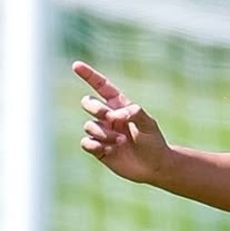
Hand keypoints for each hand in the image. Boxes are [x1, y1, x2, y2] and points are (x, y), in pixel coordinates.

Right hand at [74, 61, 169, 183]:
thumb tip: (113, 116)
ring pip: (88, 125)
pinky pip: (85, 142)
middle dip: (95, 108)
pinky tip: (110, 150)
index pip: (102, 87)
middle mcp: (108, 118)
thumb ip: (134, 113)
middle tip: (111, 120)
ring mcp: (102, 132)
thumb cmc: (153, 142)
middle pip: (88, 103)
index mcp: (120, 106)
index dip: (89, 75)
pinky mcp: (97, 148)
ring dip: (104, 133)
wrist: (154, 165)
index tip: (76, 65)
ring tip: (121, 142)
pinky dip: (95, 145)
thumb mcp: (149, 124)